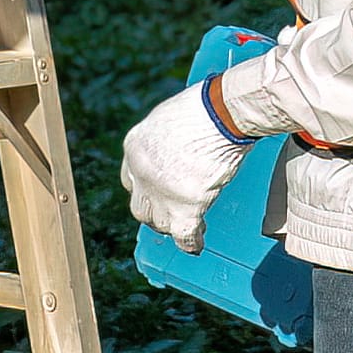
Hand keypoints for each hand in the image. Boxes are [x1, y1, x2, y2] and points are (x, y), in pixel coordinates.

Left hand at [120, 83, 247, 249]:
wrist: (222, 112)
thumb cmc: (204, 108)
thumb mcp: (168, 119)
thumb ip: (162, 143)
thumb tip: (172, 156)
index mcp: (134, 147)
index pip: (130, 180)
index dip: (146, 190)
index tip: (158, 194)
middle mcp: (141, 172)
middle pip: (141, 207)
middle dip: (156, 212)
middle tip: (173, 213)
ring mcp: (161, 191)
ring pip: (160, 223)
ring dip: (173, 225)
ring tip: (190, 225)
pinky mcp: (185, 205)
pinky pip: (183, 235)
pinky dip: (191, 242)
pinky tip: (197, 244)